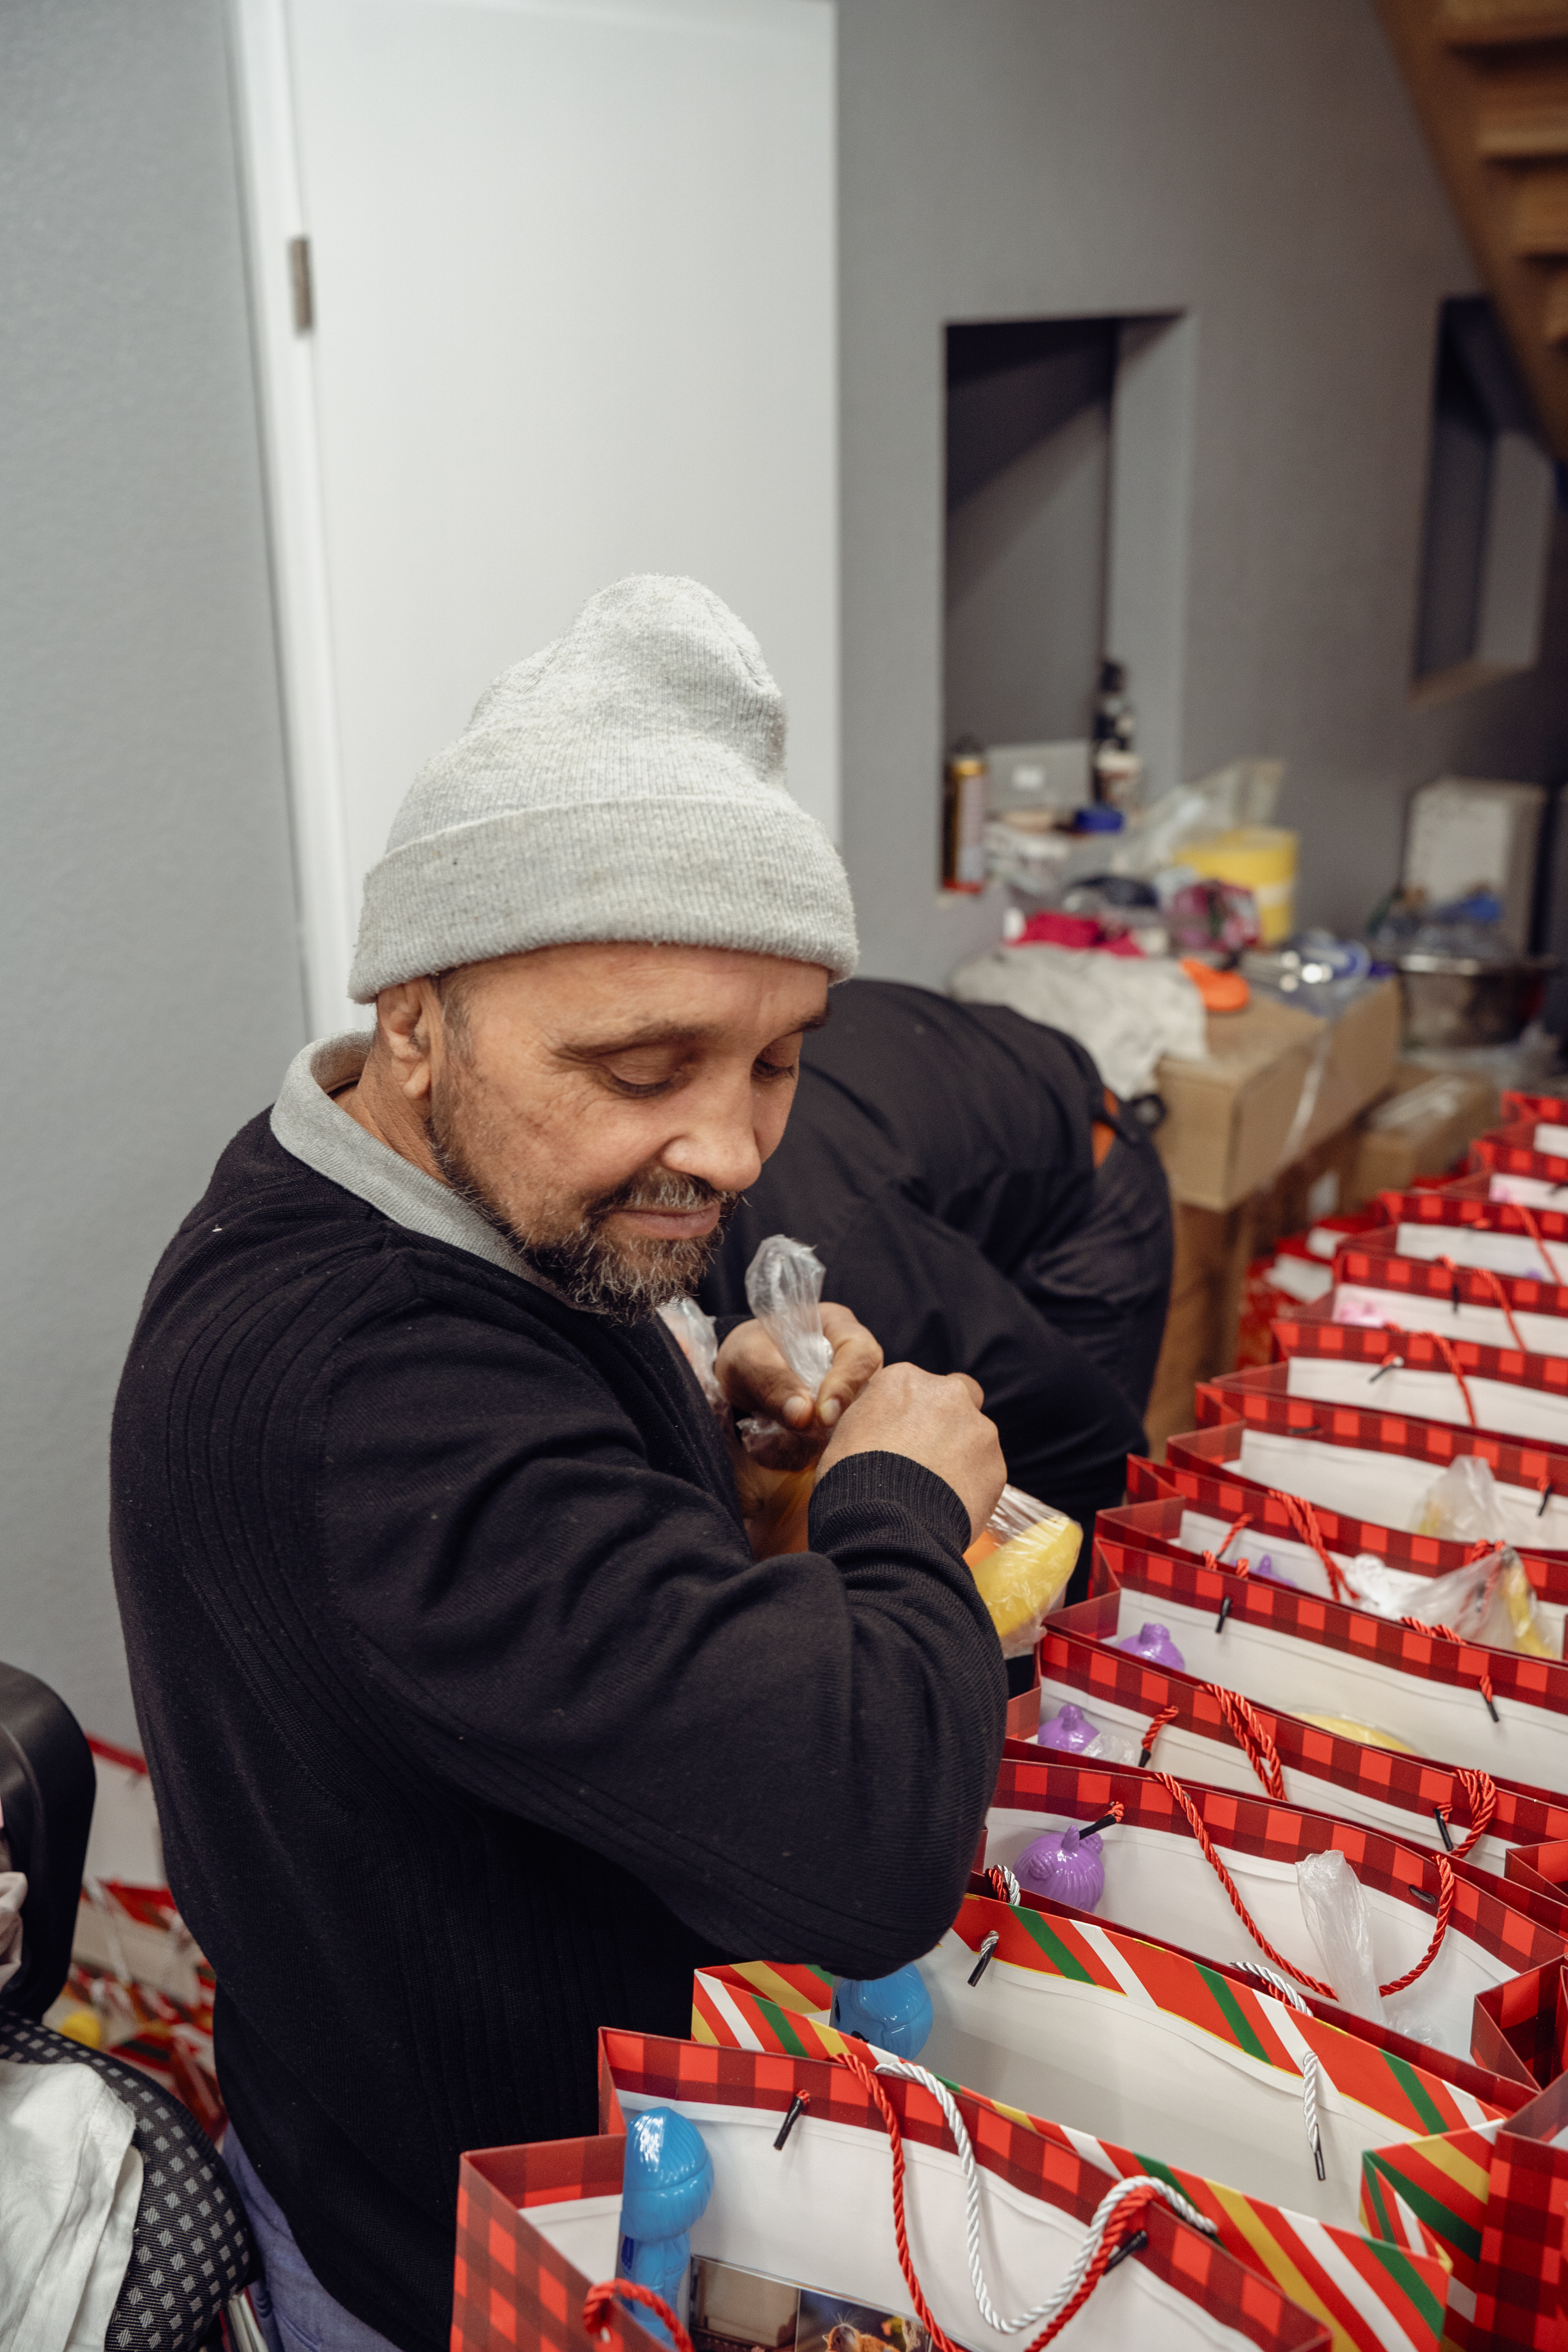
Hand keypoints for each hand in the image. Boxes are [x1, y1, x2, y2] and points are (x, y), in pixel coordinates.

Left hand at [715, 1303, 883, 1469]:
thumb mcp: (749, 1359)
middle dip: (839, 1418)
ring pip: (856, 1423)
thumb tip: (803, 1416)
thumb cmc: (749, 1353)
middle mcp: (855, 1362)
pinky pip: (839, 1443)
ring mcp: (853, 1395)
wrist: (741, 1378)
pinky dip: (812, 1450)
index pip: (861, 1354)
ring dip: (824, 1437)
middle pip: (869, 1393)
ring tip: (786, 1437)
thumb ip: (773, 1382)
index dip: (846, 1384)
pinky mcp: (843, 1424)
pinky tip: (787, 1446)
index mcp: (839, 1328)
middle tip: (805, 1433)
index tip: (822, 1416)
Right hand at [817, 1363, 1006, 1542]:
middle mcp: (947, 1393)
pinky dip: (973, 1483)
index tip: (901, 1437)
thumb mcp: (843, 1433)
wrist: (884, 1526)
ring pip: (975, 1434)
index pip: (914, 1386)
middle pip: (956, 1396)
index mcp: (903, 1380)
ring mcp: (977, 1428)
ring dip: (962, 1453)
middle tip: (926, 1455)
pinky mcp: (995, 1464)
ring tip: (937, 1488)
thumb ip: (871, 1416)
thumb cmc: (853, 1481)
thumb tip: (879, 1425)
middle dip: (946, 1420)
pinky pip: (986, 1470)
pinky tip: (950, 1504)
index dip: (909, 1413)